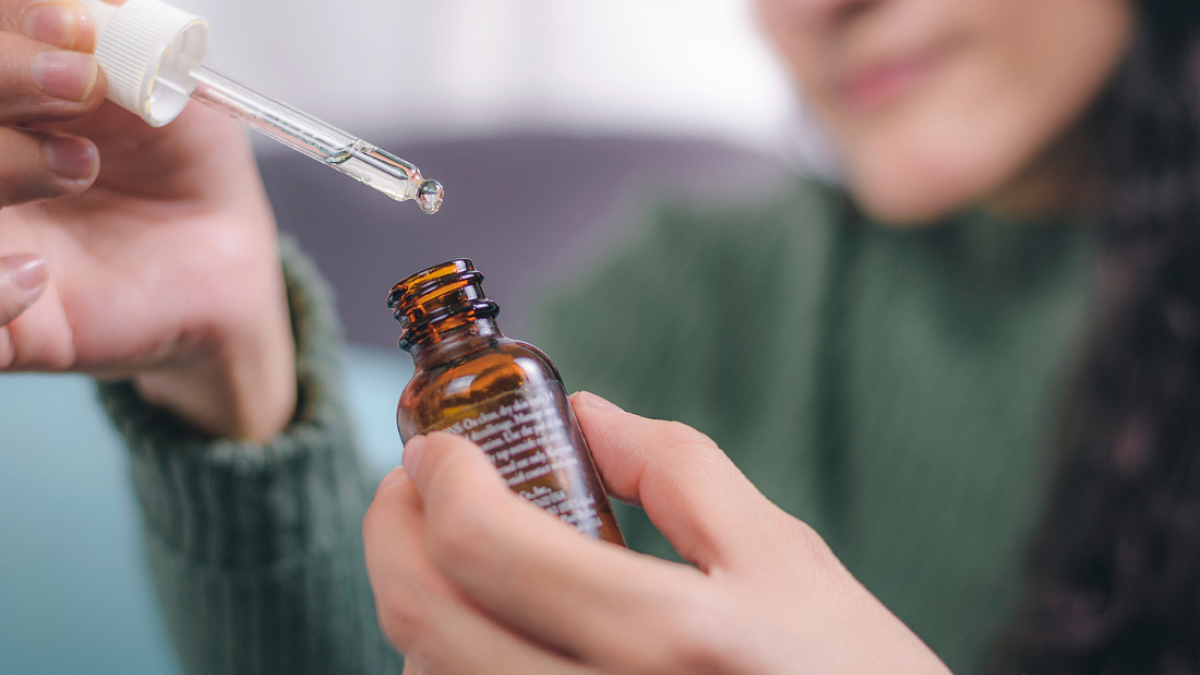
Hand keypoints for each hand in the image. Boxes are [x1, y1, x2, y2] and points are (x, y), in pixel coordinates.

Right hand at [0, 0, 294, 439]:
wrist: (227, 271)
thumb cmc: (192, 175)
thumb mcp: (182, 100)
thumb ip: (135, 47)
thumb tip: (100, 6)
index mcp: (15, 102)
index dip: (16, 28)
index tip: (77, 26)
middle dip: (5, 75)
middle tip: (84, 86)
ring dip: (4, 163)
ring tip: (79, 168)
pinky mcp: (4, 322)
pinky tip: (36, 276)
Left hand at [364, 392, 953, 674]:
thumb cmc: (850, 672)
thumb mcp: (783, 556)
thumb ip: (677, 471)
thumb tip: (584, 413)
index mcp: (670, 635)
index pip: (488, 549)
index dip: (437, 481)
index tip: (435, 447)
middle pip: (427, 621)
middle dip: (390, 534)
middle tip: (411, 487)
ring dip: (416, 599)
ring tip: (451, 549)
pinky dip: (451, 659)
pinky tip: (485, 623)